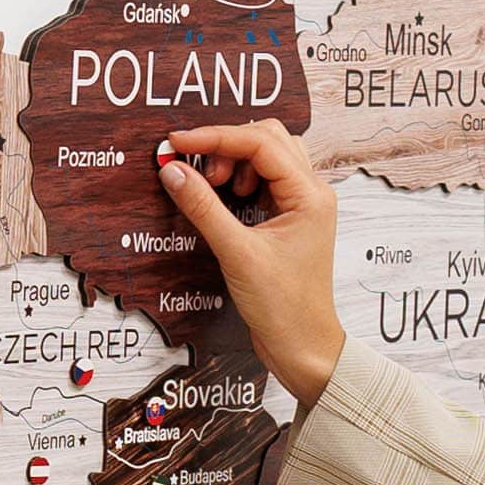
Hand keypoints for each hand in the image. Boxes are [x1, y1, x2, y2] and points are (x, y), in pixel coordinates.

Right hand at [156, 122, 344, 401]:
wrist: (303, 346)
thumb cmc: (283, 307)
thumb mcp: (236, 254)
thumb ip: (203, 208)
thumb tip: (172, 171)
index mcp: (310, 195)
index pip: (260, 143)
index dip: (215, 137)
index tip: (178, 143)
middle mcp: (312, 193)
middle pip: (268, 139)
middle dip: (227, 148)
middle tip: (198, 173)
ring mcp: (303, 205)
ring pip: (268, 157)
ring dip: (235, 163)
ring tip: (214, 189)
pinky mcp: (290, 219)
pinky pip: (266, 181)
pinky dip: (241, 180)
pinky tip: (224, 200)